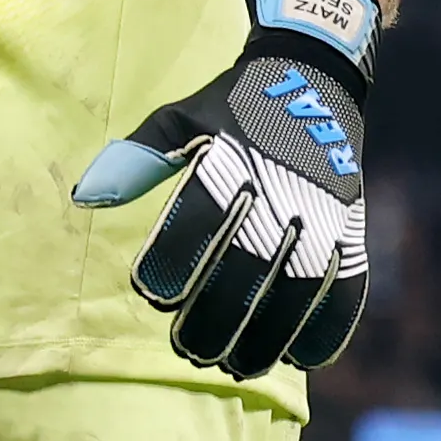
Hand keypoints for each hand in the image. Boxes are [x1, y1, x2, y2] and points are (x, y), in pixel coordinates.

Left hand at [74, 0, 376, 375]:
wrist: (316, 75)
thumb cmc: (234, 106)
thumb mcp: (183, 119)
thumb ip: (138, 159)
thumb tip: (87, 196)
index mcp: (235, 156)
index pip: (201, 217)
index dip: (176, 261)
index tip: (152, 296)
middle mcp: (284, 184)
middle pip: (250, 263)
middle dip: (218, 315)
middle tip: (187, 351)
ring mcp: (325, 208)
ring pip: (301, 285)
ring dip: (269, 333)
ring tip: (236, 365)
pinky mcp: (353, 224)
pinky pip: (349, 283)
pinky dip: (328, 325)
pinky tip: (299, 358)